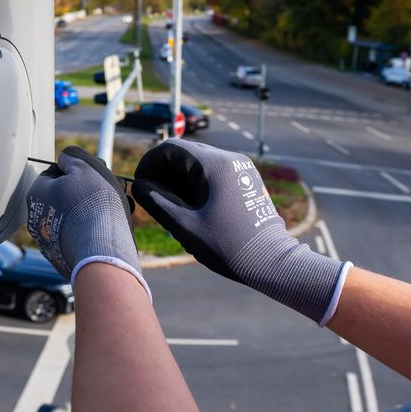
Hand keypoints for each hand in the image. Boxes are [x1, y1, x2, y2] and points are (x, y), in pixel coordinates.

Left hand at [27, 146, 150, 299]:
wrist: (100, 251)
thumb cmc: (91, 204)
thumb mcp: (83, 167)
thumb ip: (71, 158)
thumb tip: (65, 159)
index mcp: (37, 194)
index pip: (52, 174)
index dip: (74, 170)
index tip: (93, 172)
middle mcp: (37, 220)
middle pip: (65, 197)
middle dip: (87, 191)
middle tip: (110, 189)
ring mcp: (50, 241)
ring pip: (75, 217)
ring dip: (95, 210)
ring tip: (118, 208)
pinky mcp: (64, 258)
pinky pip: (81, 238)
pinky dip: (94, 231)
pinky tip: (112, 228)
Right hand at [132, 139, 349, 324]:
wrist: (272, 262)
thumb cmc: (228, 246)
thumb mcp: (184, 226)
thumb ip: (157, 201)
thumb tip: (138, 184)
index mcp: (214, 164)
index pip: (169, 149)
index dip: (148, 164)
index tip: (139, 185)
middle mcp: (229, 158)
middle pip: (184, 153)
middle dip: (163, 173)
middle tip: (153, 199)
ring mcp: (240, 168)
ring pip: (197, 163)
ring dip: (178, 180)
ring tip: (171, 208)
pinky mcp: (244, 179)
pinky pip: (212, 173)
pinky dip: (195, 185)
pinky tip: (191, 209)